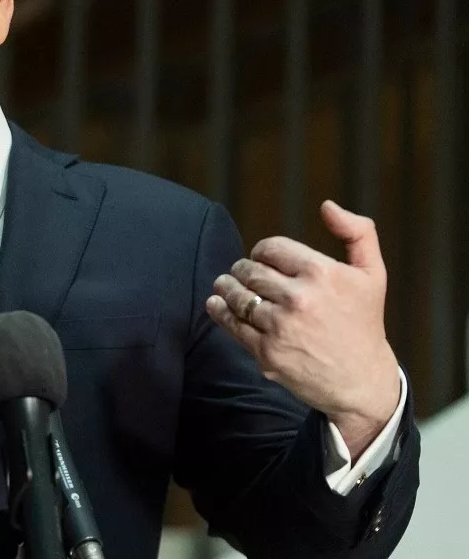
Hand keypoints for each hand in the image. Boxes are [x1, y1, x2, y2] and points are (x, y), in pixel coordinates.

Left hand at [205, 201, 400, 457]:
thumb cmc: (364, 323)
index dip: (262, 252)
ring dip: (226, 287)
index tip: (263, 259)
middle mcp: (300, 299)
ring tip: (224, 285)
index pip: (270, 248)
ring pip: (236, 295)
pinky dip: (219, 310)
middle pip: (249, 270)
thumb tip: (327, 206)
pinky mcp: (266, 352)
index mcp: (322, 274)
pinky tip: (216, 303)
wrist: (362, 382)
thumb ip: (358, 233)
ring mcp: (281, 327)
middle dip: (243, 270)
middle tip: (242, 273)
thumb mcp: (372, 274)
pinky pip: (232, 324)